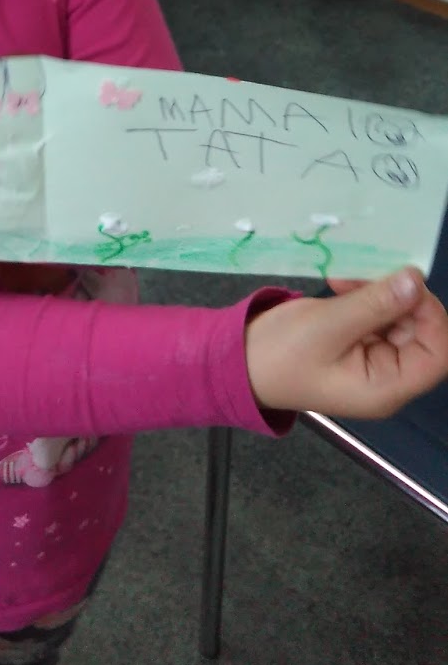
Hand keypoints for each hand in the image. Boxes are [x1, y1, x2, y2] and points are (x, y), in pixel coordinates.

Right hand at [245, 268, 447, 417]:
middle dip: (397, 298)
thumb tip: (416, 280)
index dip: (431, 314)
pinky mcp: (358, 348)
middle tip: (359, 277)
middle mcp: (388, 379)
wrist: (236, 363)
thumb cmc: (280, 352)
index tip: (404, 282)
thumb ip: (376, 303)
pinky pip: (377, 319)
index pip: (437, 352)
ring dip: (378, 294)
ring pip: (399, 320)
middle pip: (420, 333)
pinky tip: (340, 287)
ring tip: (342, 282)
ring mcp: (373, 363)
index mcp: (387, 387)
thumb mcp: (328, 324)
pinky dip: (364, 299)